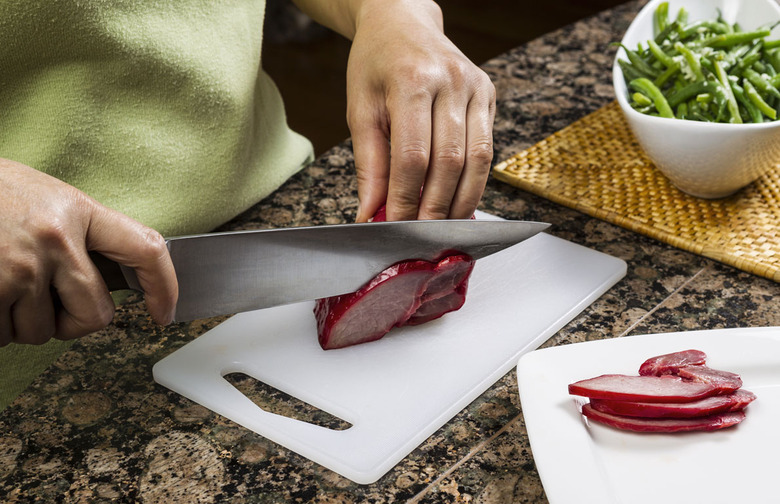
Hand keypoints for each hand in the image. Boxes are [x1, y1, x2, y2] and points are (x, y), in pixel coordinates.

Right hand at [0, 159, 177, 345]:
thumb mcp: (45, 197)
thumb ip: (80, 233)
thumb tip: (111, 277)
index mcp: (76, 210)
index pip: (146, 250)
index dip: (165, 287)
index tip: (163, 312)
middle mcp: (54, 240)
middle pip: (95, 316)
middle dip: (73, 321)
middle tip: (50, 303)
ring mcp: (17, 269)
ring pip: (39, 333)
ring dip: (21, 322)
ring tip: (1, 283)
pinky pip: (1, 337)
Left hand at [346, 0, 495, 221]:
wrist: (403, 23)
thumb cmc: (377, 64)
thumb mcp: (360, 109)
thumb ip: (369, 163)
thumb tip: (371, 212)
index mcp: (412, 80)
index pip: (413, 155)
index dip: (405, 197)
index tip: (395, 225)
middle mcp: (451, 81)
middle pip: (450, 162)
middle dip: (435, 207)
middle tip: (419, 235)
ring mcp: (476, 87)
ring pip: (477, 160)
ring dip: (460, 201)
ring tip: (442, 226)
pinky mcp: (489, 95)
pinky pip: (487, 149)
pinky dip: (473, 182)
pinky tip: (458, 201)